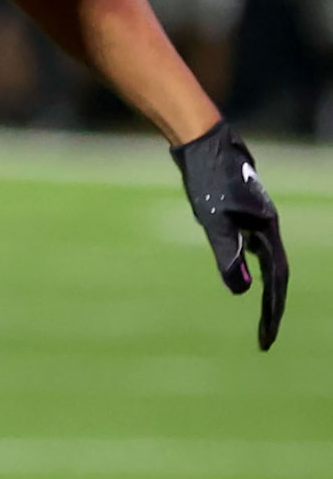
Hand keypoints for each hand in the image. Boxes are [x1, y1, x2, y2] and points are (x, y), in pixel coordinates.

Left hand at [171, 121, 287, 350]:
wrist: (202, 139)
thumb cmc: (207, 177)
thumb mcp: (214, 219)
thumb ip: (228, 253)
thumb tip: (241, 291)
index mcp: (267, 231)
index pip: (276, 281)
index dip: (272, 311)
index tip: (265, 339)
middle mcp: (266, 225)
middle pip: (276, 274)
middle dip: (272, 306)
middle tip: (264, 336)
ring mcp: (254, 216)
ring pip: (265, 258)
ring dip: (263, 285)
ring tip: (261, 312)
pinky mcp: (239, 208)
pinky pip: (251, 244)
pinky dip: (249, 262)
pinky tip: (241, 266)